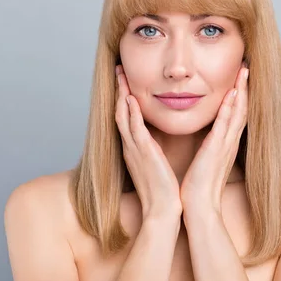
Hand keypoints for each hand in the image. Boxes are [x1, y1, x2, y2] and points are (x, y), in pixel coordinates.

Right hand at [115, 65, 181, 219]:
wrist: (162, 210)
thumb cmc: (161, 190)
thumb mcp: (154, 165)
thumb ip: (152, 151)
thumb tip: (154, 142)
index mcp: (134, 149)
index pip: (125, 118)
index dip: (124, 98)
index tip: (125, 81)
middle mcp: (130, 146)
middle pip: (120, 112)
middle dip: (119, 90)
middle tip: (118, 70)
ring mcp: (134, 150)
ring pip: (123, 116)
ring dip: (122, 95)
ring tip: (121, 76)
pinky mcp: (144, 154)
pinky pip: (135, 129)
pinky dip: (132, 113)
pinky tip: (132, 98)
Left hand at [180, 63, 248, 213]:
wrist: (199, 206)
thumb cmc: (199, 185)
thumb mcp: (206, 160)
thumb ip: (209, 146)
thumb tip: (207, 137)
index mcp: (225, 144)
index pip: (236, 114)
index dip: (240, 95)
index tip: (240, 77)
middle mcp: (229, 143)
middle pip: (242, 109)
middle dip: (244, 87)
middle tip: (246, 67)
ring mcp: (224, 146)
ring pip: (238, 113)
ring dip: (241, 92)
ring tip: (243, 72)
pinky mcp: (216, 151)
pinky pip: (225, 126)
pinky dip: (230, 109)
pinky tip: (232, 94)